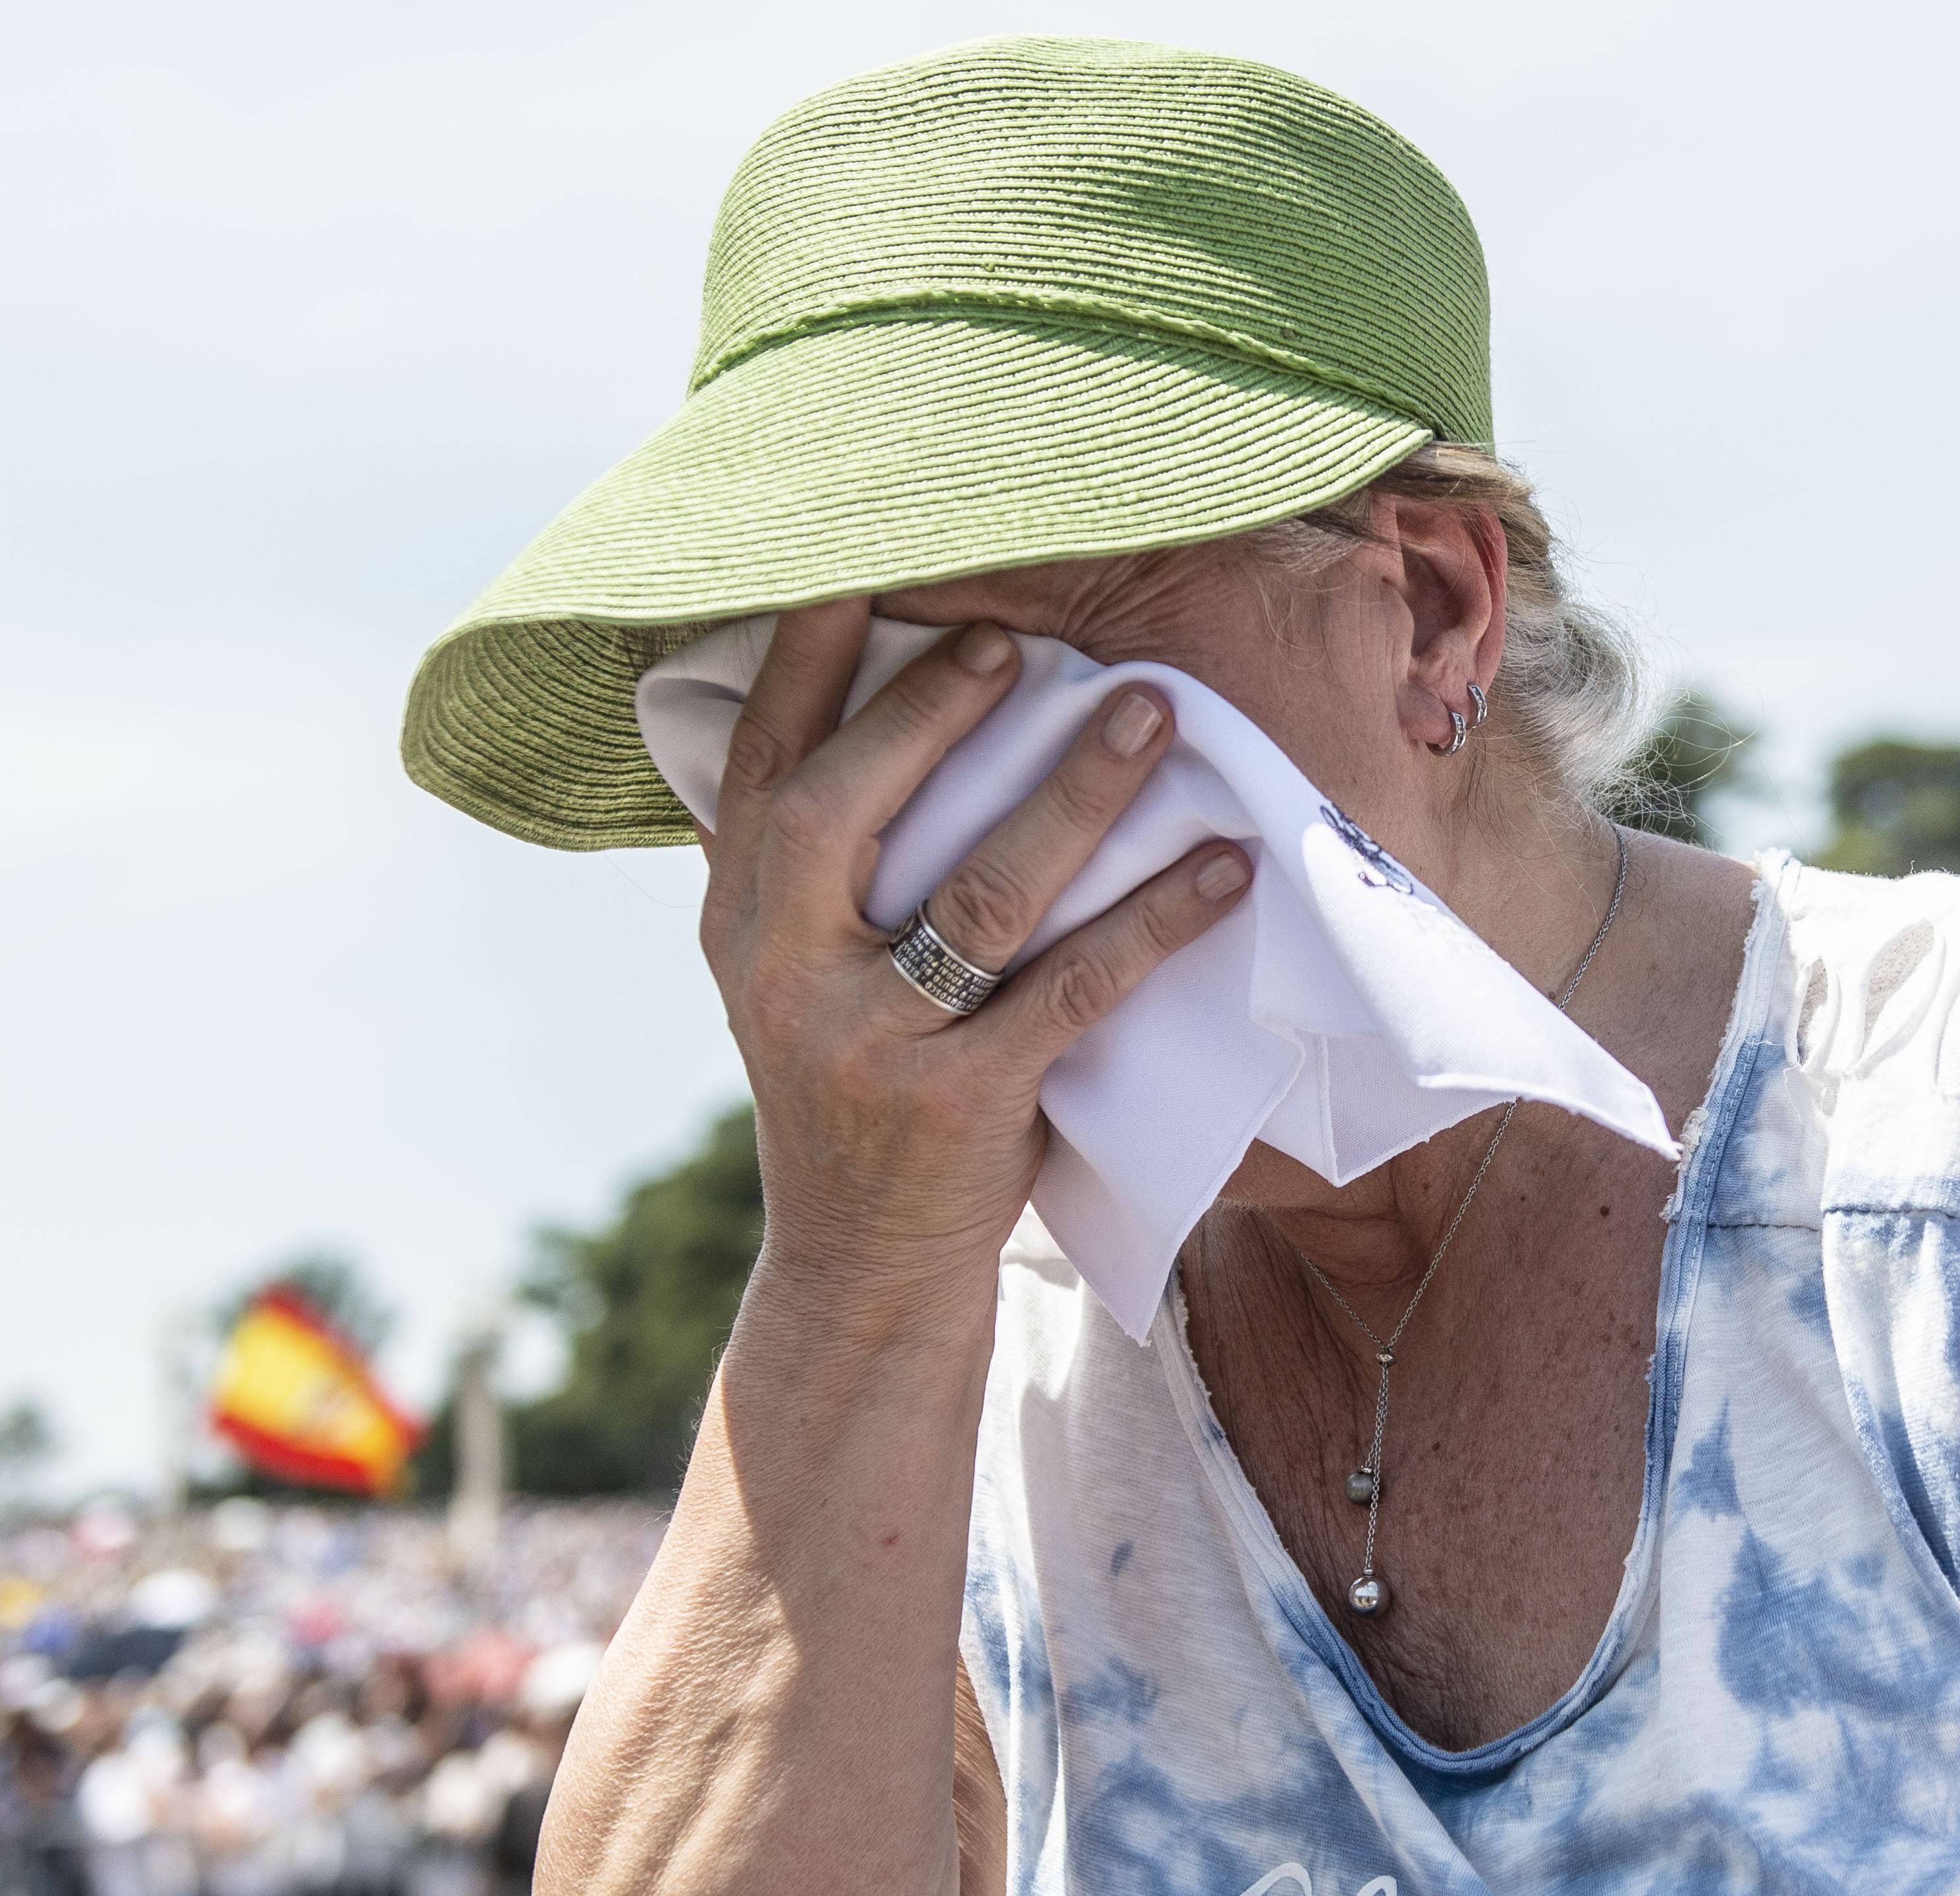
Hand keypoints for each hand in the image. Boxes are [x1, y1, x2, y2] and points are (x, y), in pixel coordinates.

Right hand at [696, 601, 1252, 1313]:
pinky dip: (1152, 926)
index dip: (805, 660)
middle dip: (930, 712)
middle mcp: (781, 972)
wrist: (861, 1267)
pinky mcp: (960, 1104)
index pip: (756, 762)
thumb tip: (851, 696)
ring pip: (978, 895)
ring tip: (1153, 714)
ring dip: (1074, 797)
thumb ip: (802, 862)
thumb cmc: (852, 1088)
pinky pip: (1072, 994)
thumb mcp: (788, 973)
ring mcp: (867, 1044)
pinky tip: (1222, 871)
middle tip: (1016, 636)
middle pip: (845, 810)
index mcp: (737, 921)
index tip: (857, 563)